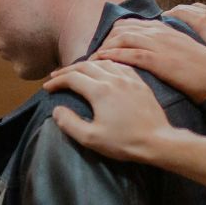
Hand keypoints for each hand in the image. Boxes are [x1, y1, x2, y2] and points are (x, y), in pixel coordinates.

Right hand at [45, 61, 179, 164]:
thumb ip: (69, 123)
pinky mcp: (140, 82)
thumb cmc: (124, 142)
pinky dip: (106, 64)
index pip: (72, 78)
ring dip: (86, 64)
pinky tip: (104, 69)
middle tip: (56, 77)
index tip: (47, 88)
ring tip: (77, 71)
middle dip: (68, 70)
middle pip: (85, 66)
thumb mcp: (91, 138)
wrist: (158, 141)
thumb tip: (56, 110)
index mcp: (99, 91)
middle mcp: (113, 79)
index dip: (57, 81)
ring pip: (103, 62)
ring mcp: (128, 78)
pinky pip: (120, 65)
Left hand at [90, 19, 205, 104]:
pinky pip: (130, 54)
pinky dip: (113, 57)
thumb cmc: (202, 70)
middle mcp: (160, 33)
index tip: (102, 47)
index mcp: (165, 29)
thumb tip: (146, 53)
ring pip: (122, 39)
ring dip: (104, 49)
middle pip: (122, 29)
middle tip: (91, 56)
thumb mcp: (181, 51)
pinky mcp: (160, 60)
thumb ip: (164, 47)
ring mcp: (160, 45)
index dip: (112, 34)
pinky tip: (102, 63)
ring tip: (91, 62)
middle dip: (103, 41)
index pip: (131, 24)